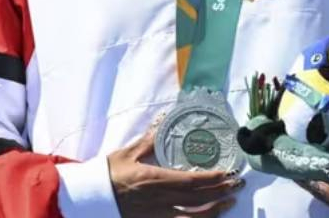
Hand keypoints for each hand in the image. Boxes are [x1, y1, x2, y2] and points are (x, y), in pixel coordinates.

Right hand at [108, 126, 242, 217]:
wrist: (92, 199)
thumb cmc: (108, 175)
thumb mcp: (127, 154)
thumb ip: (148, 139)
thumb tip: (163, 120)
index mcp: (155, 179)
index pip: (191, 181)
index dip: (212, 179)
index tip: (227, 173)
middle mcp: (161, 199)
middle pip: (198, 199)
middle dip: (221, 192)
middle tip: (237, 184)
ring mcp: (159, 214)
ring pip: (194, 217)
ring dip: (215, 210)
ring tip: (228, 203)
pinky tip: (207, 217)